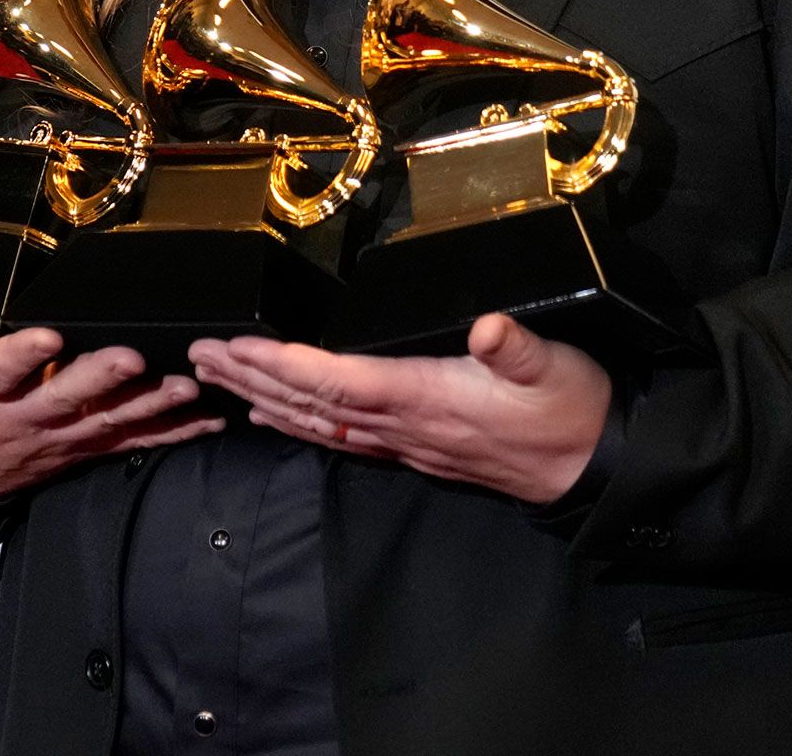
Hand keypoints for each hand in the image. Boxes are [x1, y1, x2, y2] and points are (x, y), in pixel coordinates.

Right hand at [0, 307, 223, 502]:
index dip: (19, 355)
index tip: (46, 335)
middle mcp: (15, 420)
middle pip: (60, 399)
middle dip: (99, 379)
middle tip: (131, 356)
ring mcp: (52, 440)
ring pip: (104, 422)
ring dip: (148, 405)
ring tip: (186, 384)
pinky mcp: (78, 450)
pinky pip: (127, 443)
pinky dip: (170, 431)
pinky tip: (209, 417)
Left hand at [188, 313, 613, 505]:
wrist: (592, 465)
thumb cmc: (572, 408)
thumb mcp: (555, 367)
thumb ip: (517, 348)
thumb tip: (489, 327)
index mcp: (427, 396)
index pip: (338, 380)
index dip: (284, 364)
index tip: (238, 347)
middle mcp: (405, 424)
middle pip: (311, 403)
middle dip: (252, 378)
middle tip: (199, 356)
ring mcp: (406, 441)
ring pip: (318, 423)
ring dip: (265, 398)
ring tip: (218, 379)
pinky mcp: (415, 446)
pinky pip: (341, 437)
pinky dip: (301, 422)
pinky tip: (277, 414)